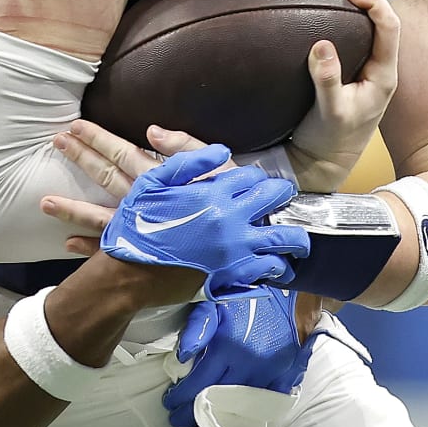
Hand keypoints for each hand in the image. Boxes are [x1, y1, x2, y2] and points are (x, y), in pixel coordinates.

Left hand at [44, 120, 222, 255]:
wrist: (247, 241)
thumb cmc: (235, 200)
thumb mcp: (218, 166)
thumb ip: (185, 147)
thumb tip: (151, 130)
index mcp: (159, 179)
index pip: (121, 153)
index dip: (98, 140)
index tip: (75, 127)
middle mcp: (144, 203)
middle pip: (104, 177)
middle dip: (81, 159)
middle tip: (56, 143)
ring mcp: (141, 229)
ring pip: (99, 217)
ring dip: (72, 209)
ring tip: (45, 203)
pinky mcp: (144, 250)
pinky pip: (112, 250)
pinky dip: (90, 247)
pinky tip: (68, 242)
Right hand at [89, 144, 309, 298]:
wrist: (130, 276)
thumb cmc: (137, 228)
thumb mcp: (152, 184)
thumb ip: (187, 162)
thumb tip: (222, 150)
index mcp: (212, 194)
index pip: (251, 176)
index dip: (255, 177)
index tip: (254, 182)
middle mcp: (230, 220)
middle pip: (275, 199)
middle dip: (283, 195)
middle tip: (284, 197)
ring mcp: (236, 249)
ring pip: (283, 239)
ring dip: (293, 236)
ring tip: (297, 239)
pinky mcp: (235, 276)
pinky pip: (269, 269)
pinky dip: (276, 266)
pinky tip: (275, 266)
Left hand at [163, 287, 312, 426]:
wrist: (293, 295)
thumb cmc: (249, 297)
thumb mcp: (216, 303)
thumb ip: (196, 327)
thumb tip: (180, 357)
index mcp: (227, 347)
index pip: (198, 382)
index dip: (181, 396)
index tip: (170, 403)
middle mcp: (247, 365)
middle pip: (215, 398)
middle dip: (192, 411)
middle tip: (178, 418)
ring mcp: (268, 374)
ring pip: (238, 404)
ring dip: (218, 413)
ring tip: (202, 420)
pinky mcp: (285, 377)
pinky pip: (264, 402)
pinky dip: (248, 409)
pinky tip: (235, 413)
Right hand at [285, 0, 400, 191]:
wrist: (323, 163)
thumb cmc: (330, 141)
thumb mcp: (329, 112)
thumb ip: (327, 80)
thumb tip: (321, 44)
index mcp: (383, 75)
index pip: (390, 27)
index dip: (374, 4)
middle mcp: (379, 69)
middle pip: (381, 21)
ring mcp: (365, 71)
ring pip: (367, 29)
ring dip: (352, 8)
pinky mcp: (350, 74)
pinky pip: (351, 39)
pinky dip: (340, 22)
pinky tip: (322, 15)